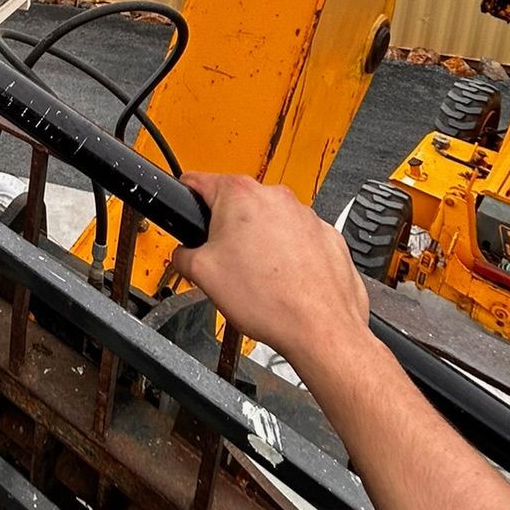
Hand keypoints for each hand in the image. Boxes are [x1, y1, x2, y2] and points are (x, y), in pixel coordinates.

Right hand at [171, 172, 372, 384]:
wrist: (321, 328)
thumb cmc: (270, 300)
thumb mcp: (202, 275)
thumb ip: (183, 254)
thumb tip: (184, 254)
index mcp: (240, 195)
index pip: (198, 181)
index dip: (184, 198)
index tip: (186, 209)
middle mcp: (276, 196)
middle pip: (237, 206)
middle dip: (226, 232)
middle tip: (224, 264)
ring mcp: (306, 215)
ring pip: (269, 223)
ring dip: (259, 244)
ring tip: (256, 279)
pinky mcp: (327, 236)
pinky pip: (297, 240)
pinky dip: (288, 257)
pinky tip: (282, 282)